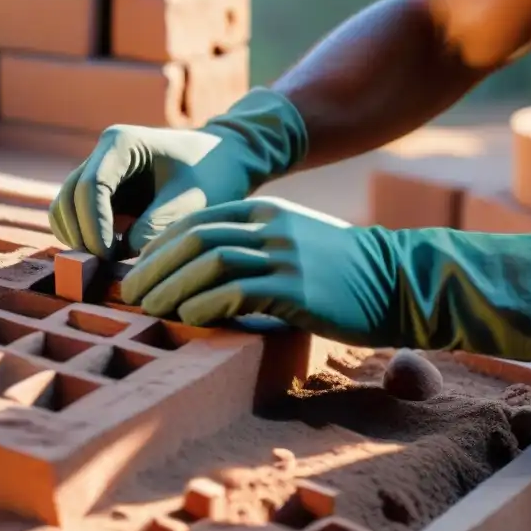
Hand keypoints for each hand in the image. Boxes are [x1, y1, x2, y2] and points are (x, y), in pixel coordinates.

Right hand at [48, 89, 307, 258]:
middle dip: (83, 236)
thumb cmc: (213, 175)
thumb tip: (120, 256)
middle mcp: (103, 154)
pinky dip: (87, 239)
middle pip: (69, 199)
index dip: (94, 226)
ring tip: (110, 266)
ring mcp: (100, 172)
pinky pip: (78, 218)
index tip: (108, 257)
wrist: (225, 162)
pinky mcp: (103, 193)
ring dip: (80, 239)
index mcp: (121, 143)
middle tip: (105, 269)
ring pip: (66, 209)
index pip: (89, 187)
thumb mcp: (190, 202)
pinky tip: (113, 258)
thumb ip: (154, 227)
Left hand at [120, 197, 530, 359]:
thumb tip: (207, 274)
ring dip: (172, 287)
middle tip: (130, 293)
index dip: (161, 246)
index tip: (140, 270)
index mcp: (267, 210)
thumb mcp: (296, 242)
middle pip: (195, 237)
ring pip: (209, 262)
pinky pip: (237, 292)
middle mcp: (271, 225)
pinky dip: (206, 305)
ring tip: (150, 310)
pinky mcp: (296, 287)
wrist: (399, 281)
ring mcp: (284, 254)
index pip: (198, 220)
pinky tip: (191, 320)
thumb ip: (256, 247)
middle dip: (155, 266)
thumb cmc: (342, 271)